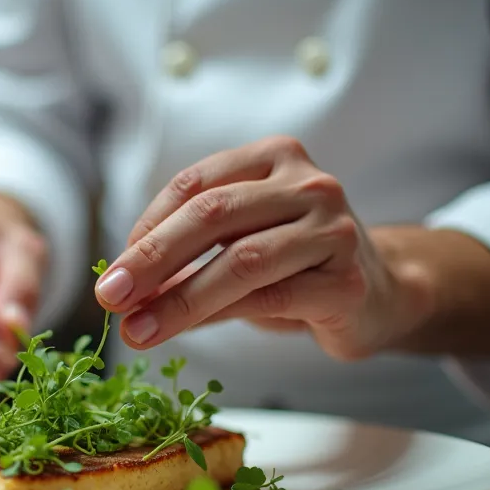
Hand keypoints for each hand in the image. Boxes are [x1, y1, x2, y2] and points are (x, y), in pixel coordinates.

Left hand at [95, 135, 432, 360]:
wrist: (380, 293)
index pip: (194, 185)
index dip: (146, 227)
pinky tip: (184, 332)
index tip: (114, 269)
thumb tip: (124, 286)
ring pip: (239, 261)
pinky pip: (270, 298)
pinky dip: (219, 316)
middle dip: (151, 259)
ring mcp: (333, 230)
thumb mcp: (240, 243)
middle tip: (109, 296)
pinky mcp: (345, 281)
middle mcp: (308, 184)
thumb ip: (191, 253)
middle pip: (212, 216)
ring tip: (138, 330)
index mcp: (275, 157)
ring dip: (179, 299)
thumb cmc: (297, 265)